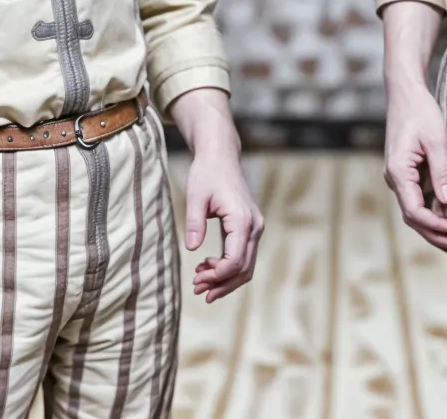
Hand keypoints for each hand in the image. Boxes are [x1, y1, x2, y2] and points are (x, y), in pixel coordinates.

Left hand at [183, 145, 264, 301]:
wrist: (220, 156)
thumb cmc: (207, 173)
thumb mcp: (196, 196)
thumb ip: (195, 222)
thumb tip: (192, 249)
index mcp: (242, 219)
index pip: (236, 260)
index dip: (218, 276)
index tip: (197, 279)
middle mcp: (254, 225)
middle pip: (244, 268)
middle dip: (221, 284)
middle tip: (197, 289)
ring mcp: (254, 227)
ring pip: (246, 265)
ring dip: (225, 279)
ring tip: (199, 281)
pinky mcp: (249, 227)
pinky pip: (243, 255)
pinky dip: (228, 267)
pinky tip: (207, 266)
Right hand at [385, 81, 446, 251]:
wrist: (405, 93)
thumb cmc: (420, 112)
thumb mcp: (436, 140)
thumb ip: (441, 172)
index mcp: (398, 171)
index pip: (414, 210)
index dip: (434, 225)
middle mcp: (394, 177)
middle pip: (411, 215)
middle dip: (433, 232)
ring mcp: (398, 175)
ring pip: (413, 208)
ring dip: (432, 223)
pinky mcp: (404, 171)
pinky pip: (416, 196)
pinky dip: (430, 209)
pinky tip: (446, 215)